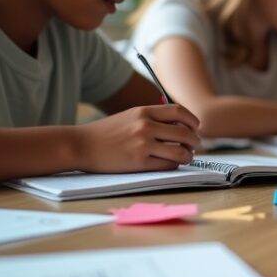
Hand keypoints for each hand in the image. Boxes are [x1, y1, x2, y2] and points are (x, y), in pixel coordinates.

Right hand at [74, 104, 200, 172]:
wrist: (81, 145)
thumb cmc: (107, 132)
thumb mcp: (130, 116)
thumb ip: (152, 118)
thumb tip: (180, 125)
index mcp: (144, 111)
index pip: (179, 112)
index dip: (192, 120)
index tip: (196, 128)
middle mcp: (145, 126)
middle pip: (184, 133)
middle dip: (194, 141)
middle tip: (195, 146)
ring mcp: (142, 145)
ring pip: (180, 151)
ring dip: (188, 156)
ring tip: (186, 157)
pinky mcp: (139, 162)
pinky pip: (167, 165)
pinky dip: (174, 165)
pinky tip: (172, 164)